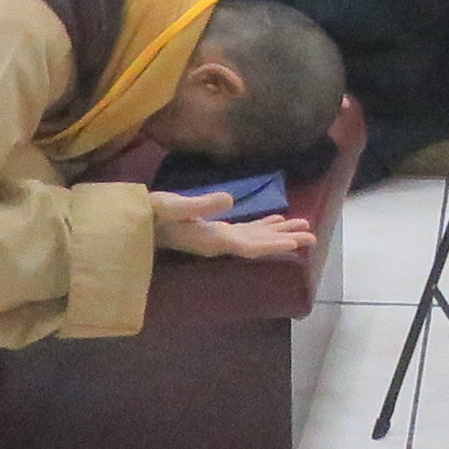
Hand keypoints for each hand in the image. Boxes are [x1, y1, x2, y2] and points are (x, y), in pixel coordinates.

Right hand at [152, 190, 313, 261]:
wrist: (134, 222)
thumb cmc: (148, 214)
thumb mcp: (171, 206)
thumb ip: (200, 205)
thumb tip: (230, 200)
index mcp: (211, 240)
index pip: (249, 247)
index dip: (273, 246)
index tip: (297, 245)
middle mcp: (218, 243)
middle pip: (259, 245)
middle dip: (286, 241)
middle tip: (314, 237)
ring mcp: (217, 238)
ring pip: (255, 237)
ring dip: (280, 232)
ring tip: (306, 227)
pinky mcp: (213, 229)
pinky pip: (244, 230)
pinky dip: (263, 224)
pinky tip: (277, 219)